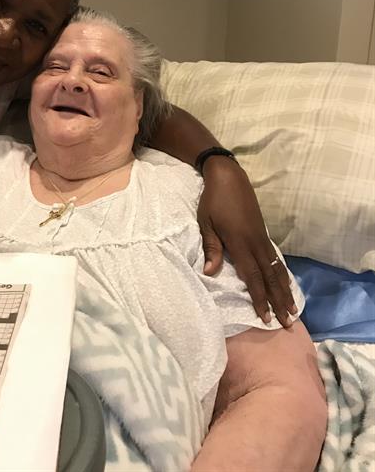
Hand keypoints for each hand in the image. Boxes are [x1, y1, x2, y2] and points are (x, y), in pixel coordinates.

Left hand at [197, 157, 296, 327]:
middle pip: (269, 277)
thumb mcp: (206, 223)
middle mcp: (255, 242)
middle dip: (278, 301)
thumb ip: (211, 248)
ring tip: (292, 308)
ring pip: (276, 268)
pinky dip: (282, 273)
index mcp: (240, 243)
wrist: (228, 177)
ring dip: (284, 289)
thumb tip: (209, 273)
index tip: (266, 318)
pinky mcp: (263, 231)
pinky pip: (275, 257)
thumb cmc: (213, 201)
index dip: (260, 298)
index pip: (253, 277)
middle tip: (288, 322)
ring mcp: (261, 237)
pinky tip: (284, 282)